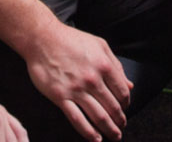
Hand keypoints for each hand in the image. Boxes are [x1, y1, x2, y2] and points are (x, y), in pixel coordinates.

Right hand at [24, 23, 131, 140]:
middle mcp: (92, 79)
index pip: (122, 92)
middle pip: (112, 107)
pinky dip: (88, 133)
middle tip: (121, 127)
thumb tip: (129, 84)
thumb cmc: (70, 40)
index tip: (124, 109)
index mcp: (104, 65)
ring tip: (114, 136)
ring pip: (98, 116)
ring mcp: (76, 89)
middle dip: (120, 121)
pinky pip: (77, 119)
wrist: (42, 39)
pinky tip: (95, 138)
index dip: (126, 104)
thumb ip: (116, 65)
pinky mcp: (60, 97)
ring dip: (109, 130)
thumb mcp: (100, 45)